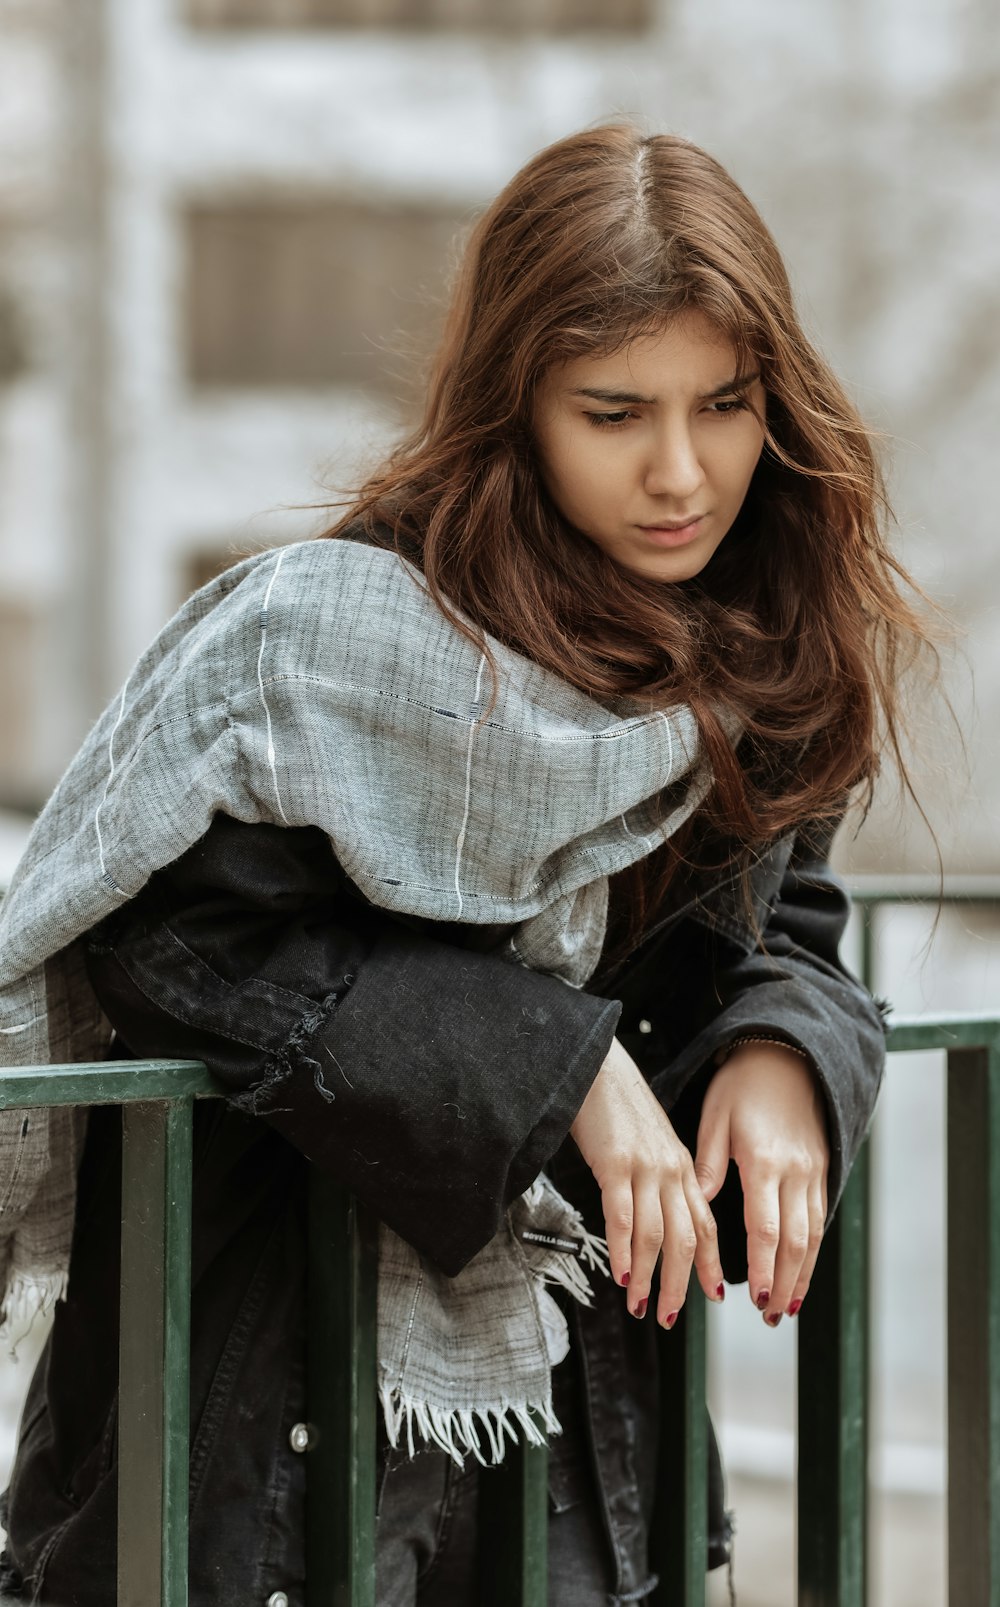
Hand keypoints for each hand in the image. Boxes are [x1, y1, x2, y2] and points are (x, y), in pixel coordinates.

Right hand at [570, 1036, 724, 1324]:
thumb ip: (662, 1176)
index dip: (710, 1264)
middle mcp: (671, 1170)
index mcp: (684, 1166)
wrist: (598, 1064)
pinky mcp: (615, 1162)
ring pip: (656, 1236)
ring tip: (640, 1304)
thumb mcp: (652, 1141)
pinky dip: (623, 1251)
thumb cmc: (618, 1103)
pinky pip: (623, 1216)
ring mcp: (645, 1167)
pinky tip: (621, 1273)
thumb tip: (660, 1215)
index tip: (713, 1294)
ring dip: (648, 1277)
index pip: (705, 1224)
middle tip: (668, 1316)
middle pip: (685, 1240)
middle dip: (679, 1284)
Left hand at [693, 1043, 828, 1324]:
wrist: (787, 1054)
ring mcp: (813, 1171)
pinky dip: (813, 1249)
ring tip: (787, 1306)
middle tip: (771, 1316)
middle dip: (785, 1284)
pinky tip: (803, 1270)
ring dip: (803, 1274)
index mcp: (764, 1162)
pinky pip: (821, 1217)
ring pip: (814, 1235)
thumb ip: (708, 1164)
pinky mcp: (821, 1169)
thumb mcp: (715, 1117)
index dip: (764, 1268)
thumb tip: (697, 1204)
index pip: (766, 1228)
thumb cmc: (742, 1084)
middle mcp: (795, 1172)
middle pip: (796, 1242)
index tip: (757, 1300)